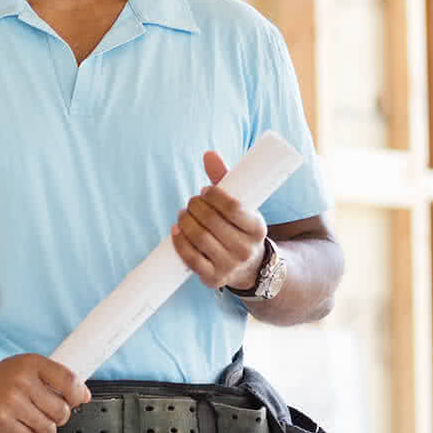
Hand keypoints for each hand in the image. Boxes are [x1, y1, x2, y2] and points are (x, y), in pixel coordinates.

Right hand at [0, 353, 89, 432]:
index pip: (68, 379)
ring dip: (45, 431)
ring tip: (35, 424)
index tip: (77, 400)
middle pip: (61, 410)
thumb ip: (53, 378)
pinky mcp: (0, 421)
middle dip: (58, 417)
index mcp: (31, 363)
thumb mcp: (25, 367)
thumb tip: (84, 395)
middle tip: (49, 414)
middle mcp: (21, 380)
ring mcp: (11, 402)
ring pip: (47, 428)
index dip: (78, 394)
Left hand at [171, 151, 268, 290]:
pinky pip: (191, 259)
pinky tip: (176, 230)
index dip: (214, 196)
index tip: (205, 191)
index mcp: (257, 228)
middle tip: (191, 202)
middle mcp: (246, 249)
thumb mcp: (241, 205)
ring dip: (185, 221)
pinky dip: (179, 242)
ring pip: (199, 239)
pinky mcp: (213, 279)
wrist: (250, 267)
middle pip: (210, 222)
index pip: (232, 207)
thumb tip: (208, 154)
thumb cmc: (239, 227)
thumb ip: (225, 179)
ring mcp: (230, 266)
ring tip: (183, 213)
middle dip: (195, 207)